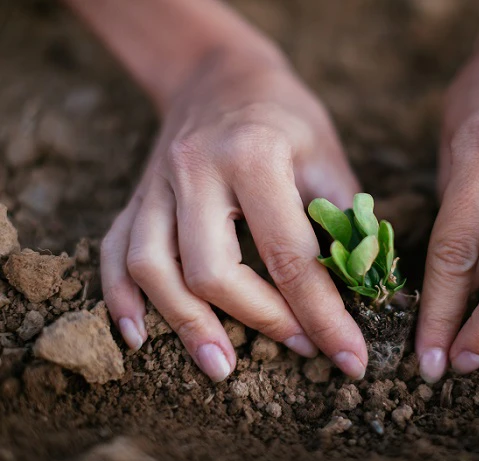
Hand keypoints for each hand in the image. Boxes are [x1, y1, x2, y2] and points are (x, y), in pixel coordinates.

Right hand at [101, 52, 367, 381]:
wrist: (220, 74)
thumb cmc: (284, 115)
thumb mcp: (327, 155)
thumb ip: (341, 220)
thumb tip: (361, 289)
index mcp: (253, 155)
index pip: (288, 255)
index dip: (323, 314)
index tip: (349, 356)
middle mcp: (195, 170)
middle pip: (212, 271)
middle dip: (261, 321)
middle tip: (300, 347)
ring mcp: (155, 183)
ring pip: (153, 267)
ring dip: (187, 325)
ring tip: (222, 365)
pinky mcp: (136, 196)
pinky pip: (114, 251)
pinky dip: (121, 298)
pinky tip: (140, 336)